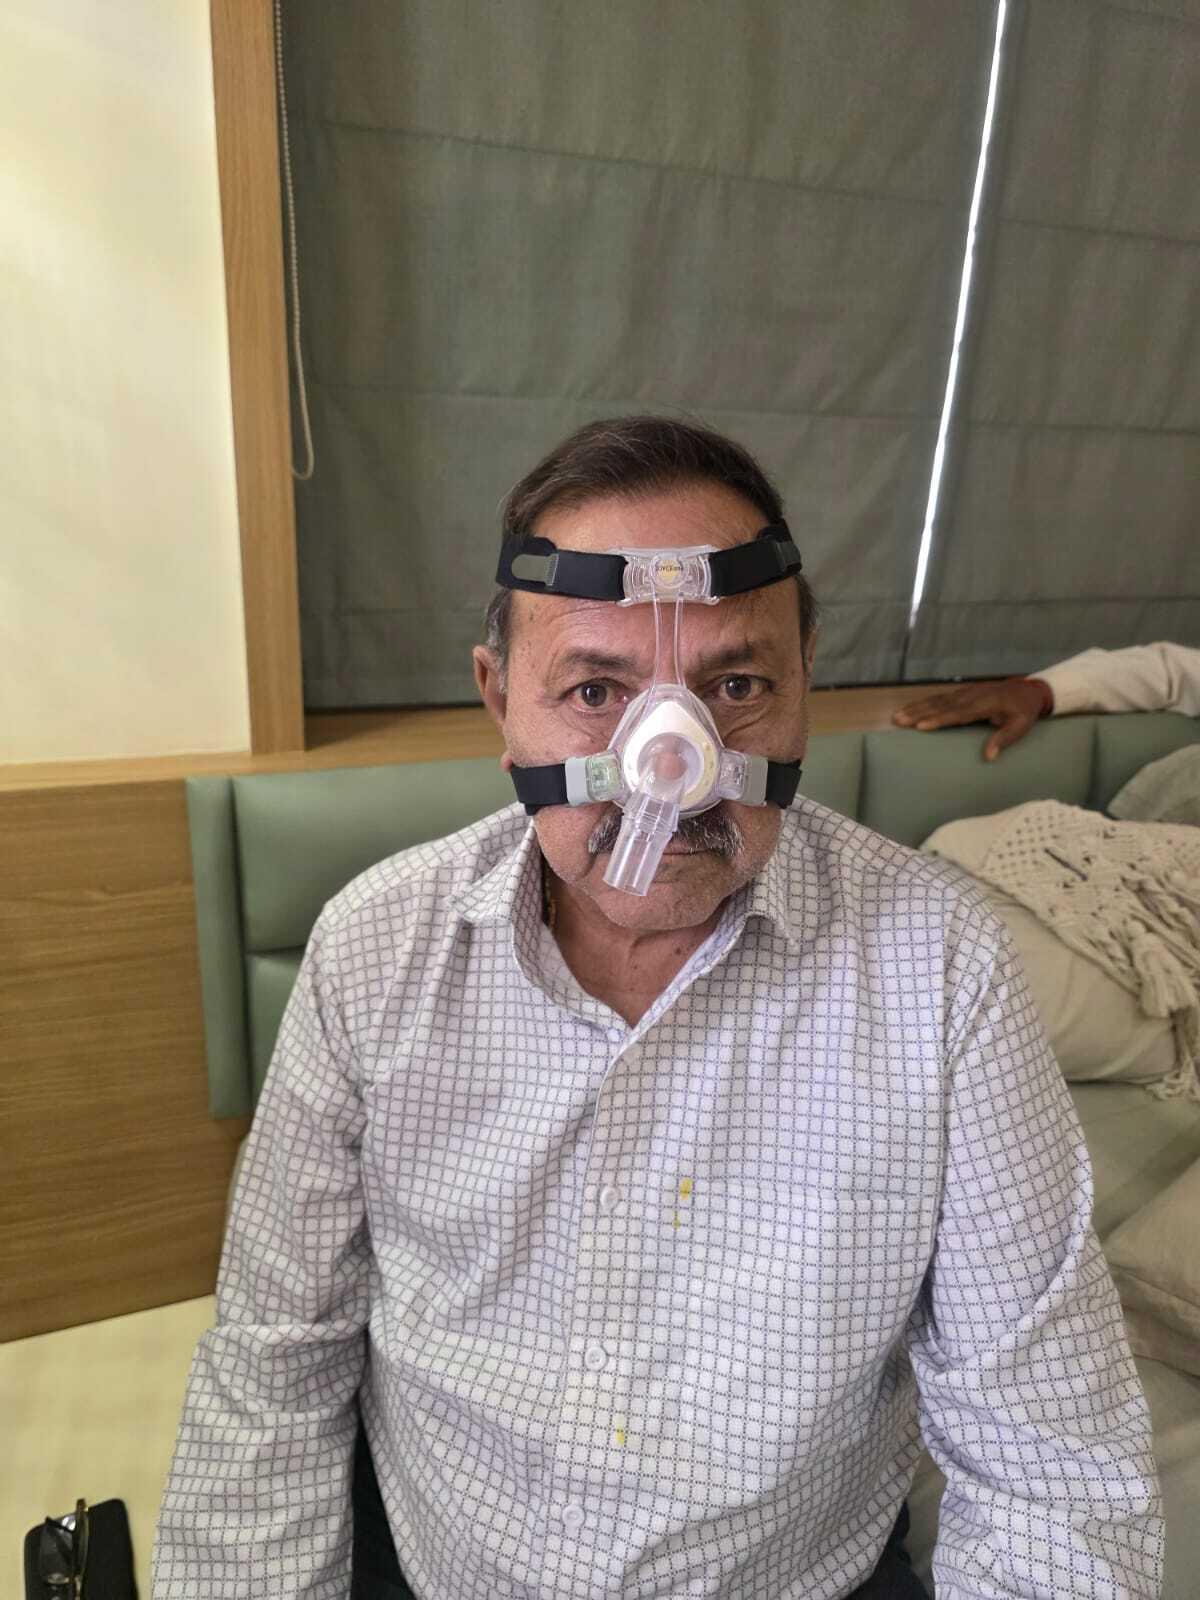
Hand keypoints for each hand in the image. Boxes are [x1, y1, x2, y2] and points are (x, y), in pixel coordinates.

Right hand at [891, 678, 1050, 760]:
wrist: (1028, 690)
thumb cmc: (1024, 711)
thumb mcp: (1021, 726)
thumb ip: (1004, 739)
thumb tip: (989, 756)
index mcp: (984, 704)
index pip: (958, 713)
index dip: (939, 719)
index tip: (921, 726)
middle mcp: (970, 696)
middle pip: (941, 705)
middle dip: (918, 712)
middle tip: (899, 720)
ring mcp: (965, 692)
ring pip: (936, 700)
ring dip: (916, 707)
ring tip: (897, 715)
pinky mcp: (962, 692)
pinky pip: (940, 698)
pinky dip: (923, 703)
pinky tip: (910, 708)